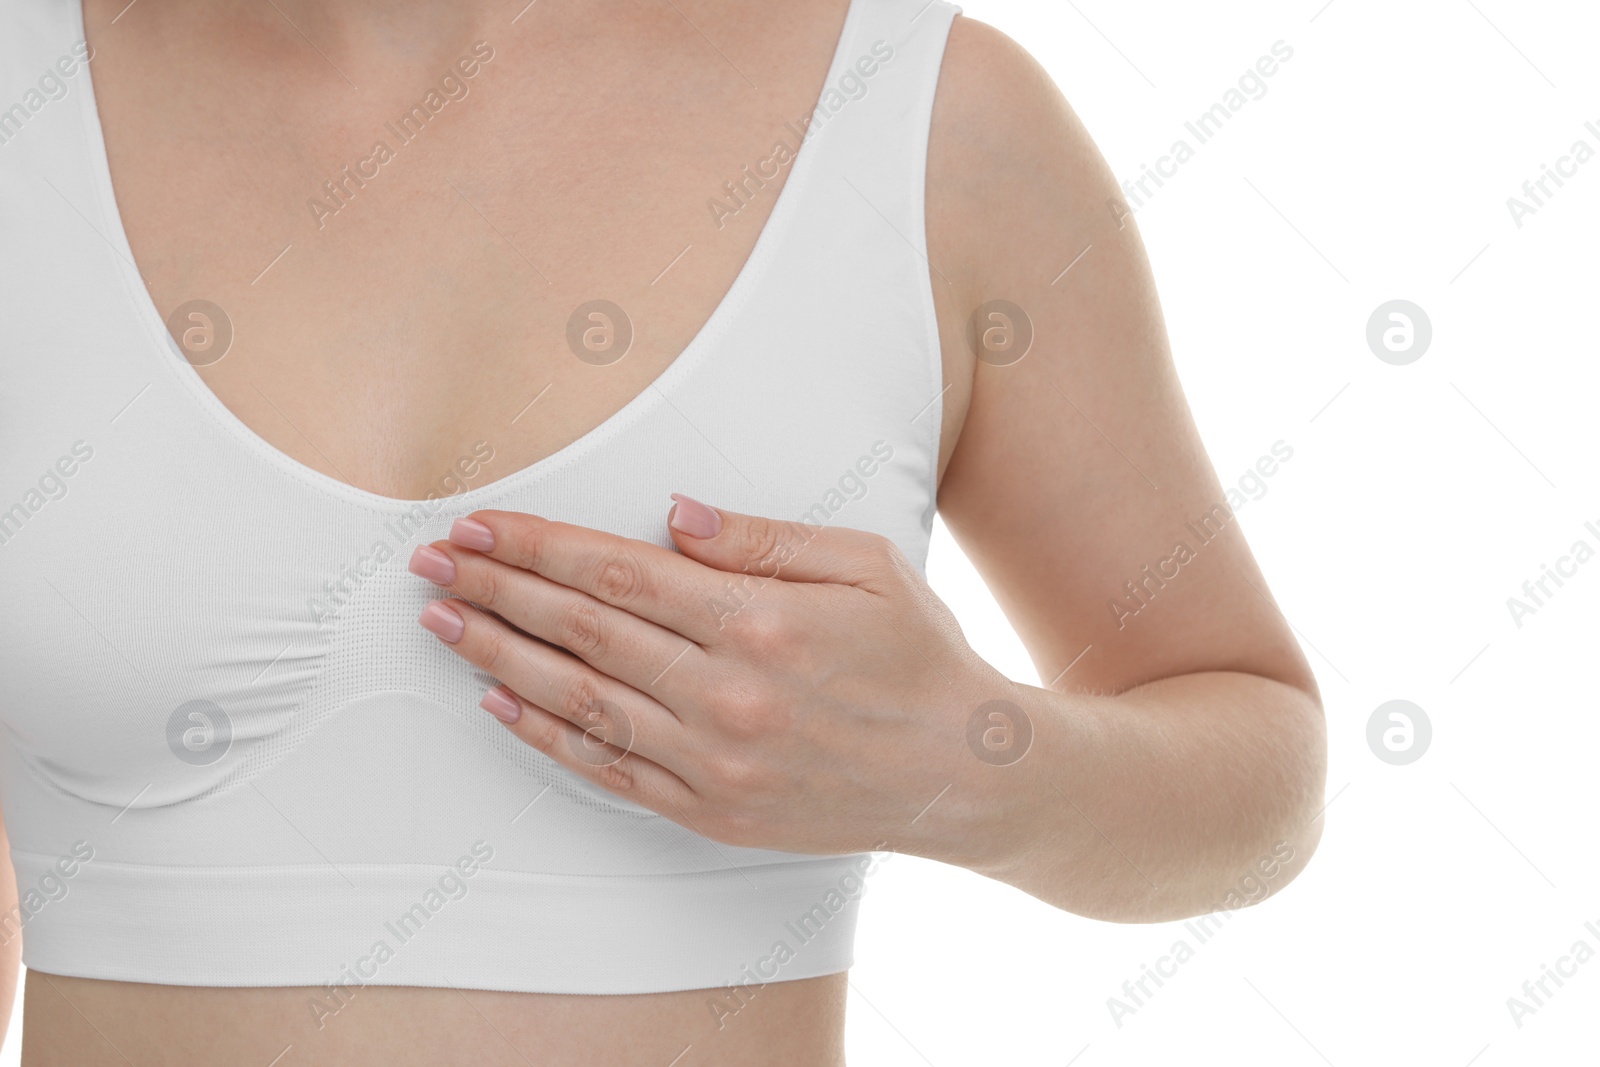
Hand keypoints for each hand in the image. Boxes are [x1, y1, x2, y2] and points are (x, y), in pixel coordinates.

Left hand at [406, 495, 1020, 856]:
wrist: (964, 773)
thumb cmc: (920, 657)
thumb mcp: (865, 566)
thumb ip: (763, 540)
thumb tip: (672, 514)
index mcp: (759, 621)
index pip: (617, 573)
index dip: (538, 546)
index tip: (481, 525)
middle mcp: (726, 694)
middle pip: (581, 631)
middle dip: (498, 590)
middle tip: (434, 563)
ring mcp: (713, 762)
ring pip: (580, 701)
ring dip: (500, 659)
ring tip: (443, 623)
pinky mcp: (711, 811)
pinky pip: (610, 770)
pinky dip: (547, 737)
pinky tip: (500, 706)